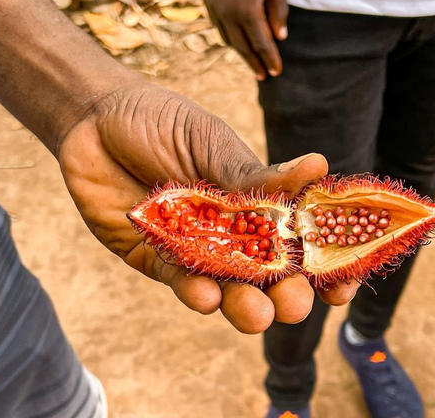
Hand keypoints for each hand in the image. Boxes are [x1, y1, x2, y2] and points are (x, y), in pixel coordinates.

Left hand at [57, 83, 358, 333]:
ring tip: (256, 314)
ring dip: (244, 305)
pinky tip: (205, 296)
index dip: (323, 264)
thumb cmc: (159, 121)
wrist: (92, 119)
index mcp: (256, 198)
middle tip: (295, 303)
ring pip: (227, 287)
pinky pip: (180, 281)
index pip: (299, 237)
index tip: (342, 284)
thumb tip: (319, 166)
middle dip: (285, 293)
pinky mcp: (156, 257)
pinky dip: (195, 291)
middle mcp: (231, 229)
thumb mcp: (210, 142)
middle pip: (267, 273)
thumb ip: (254, 174)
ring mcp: (195, 247)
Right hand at [200, 0, 286, 79]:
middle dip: (254, 63)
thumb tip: (280, 36)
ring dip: (240, 51)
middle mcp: (226, 12)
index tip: (277, 72)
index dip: (270, 59)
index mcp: (246, 9)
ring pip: (226, 37)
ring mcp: (212, 5)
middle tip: (264, 76)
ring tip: (251, 60)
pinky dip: (228, 35)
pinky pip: (217, 24)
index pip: (261, 43)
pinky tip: (235, 38)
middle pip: (241, 46)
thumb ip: (278, 10)